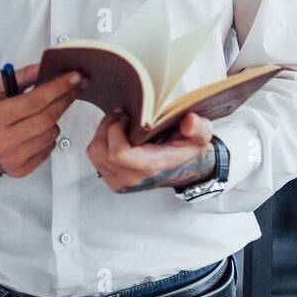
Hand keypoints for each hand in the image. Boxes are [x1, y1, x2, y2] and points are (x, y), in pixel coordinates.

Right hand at [0, 64, 85, 177]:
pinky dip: (49, 136)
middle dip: (65, 100)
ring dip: (55, 119)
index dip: (58, 88)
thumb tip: (48, 67)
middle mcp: (2, 140)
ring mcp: (11, 157)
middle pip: (46, 118)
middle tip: (76, 87)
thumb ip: (23, 76)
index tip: (75, 77)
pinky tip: (38, 129)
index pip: (35, 101)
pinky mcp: (19, 169)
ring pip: (50, 134)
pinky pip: (47, 149)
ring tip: (46, 112)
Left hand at [87, 110, 215, 192]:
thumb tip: (189, 121)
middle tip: (120, 114)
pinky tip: (116, 135)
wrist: (186, 169)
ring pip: (95, 154)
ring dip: (102, 133)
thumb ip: (197, 127)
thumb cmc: (188, 148)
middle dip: (107, 127)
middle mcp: (133, 178)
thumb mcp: (201, 135)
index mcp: (151, 166)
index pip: (119, 154)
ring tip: (118, 123)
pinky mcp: (113, 181)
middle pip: (101, 151)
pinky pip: (95, 159)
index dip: (115, 130)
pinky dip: (101, 143)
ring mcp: (121, 182)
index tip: (126, 117)